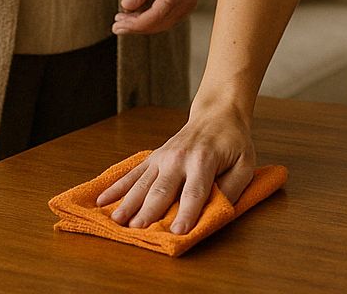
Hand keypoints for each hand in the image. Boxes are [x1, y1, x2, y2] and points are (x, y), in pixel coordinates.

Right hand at [95, 102, 255, 233]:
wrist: (216, 114)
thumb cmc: (233, 143)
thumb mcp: (244, 164)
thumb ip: (232, 189)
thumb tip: (217, 211)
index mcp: (203, 160)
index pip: (194, 191)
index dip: (187, 213)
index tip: (178, 232)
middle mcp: (179, 158)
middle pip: (162, 189)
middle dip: (149, 211)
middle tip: (137, 230)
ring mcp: (162, 157)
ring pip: (142, 183)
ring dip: (128, 203)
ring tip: (115, 221)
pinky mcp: (153, 157)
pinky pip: (133, 173)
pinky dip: (117, 187)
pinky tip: (101, 200)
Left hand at [112, 0, 198, 35]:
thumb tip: (127, 6)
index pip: (159, 12)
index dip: (138, 23)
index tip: (119, 24)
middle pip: (161, 21)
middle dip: (137, 26)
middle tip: (116, 24)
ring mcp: (189, 2)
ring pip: (164, 24)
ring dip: (143, 26)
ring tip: (123, 22)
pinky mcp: (184, 5)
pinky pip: (167, 19)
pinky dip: (150, 21)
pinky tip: (136, 17)